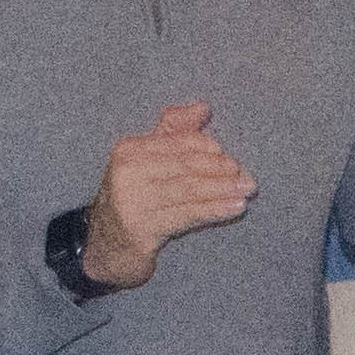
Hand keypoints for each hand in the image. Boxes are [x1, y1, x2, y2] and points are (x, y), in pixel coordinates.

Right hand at [81, 101, 254, 288]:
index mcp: (129, 149)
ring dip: (222, 189)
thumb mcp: (148, 162)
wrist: (107, 246)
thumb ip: (174, 131)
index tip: (230, 159)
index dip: (208, 148)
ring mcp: (132, 201)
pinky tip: (235, 207)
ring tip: (247, 190)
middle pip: (185, 166)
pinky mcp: (141, 228)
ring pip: (188, 190)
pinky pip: (187, 215)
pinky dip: (214, 209)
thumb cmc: (135, 199)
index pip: (177, 142)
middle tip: (247, 176)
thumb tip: (203, 108)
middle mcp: (127, 172)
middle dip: (220, 170)